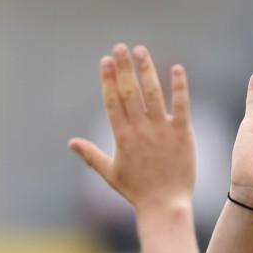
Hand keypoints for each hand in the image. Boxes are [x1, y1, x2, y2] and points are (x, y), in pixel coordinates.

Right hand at [69, 44, 194, 213]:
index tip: (105, 60)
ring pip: (152, 94)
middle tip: (120, 47)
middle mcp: (140, 130)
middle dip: (124, 68)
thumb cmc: (138, 192)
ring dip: (146, 70)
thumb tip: (71, 142)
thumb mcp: (110, 173)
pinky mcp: (182, 134)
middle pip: (129, 93)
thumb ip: (91, 155)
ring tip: (141, 51)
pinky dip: (179, 87)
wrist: (165, 206)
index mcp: (122, 137)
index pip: (112, 102)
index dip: (108, 80)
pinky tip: (177, 68)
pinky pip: (181, 106)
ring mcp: (161, 131)